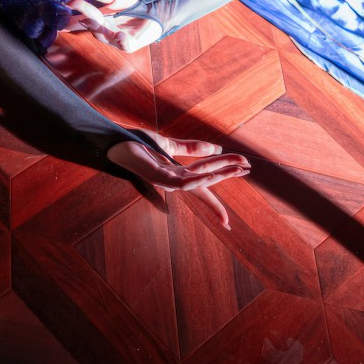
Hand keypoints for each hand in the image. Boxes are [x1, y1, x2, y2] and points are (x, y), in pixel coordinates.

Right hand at [65, 0, 163, 52]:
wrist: (155, 14)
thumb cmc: (132, 6)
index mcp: (97, 20)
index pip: (79, 20)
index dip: (68, 18)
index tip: (61, 8)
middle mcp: (103, 31)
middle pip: (90, 25)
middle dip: (84, 15)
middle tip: (75, 5)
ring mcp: (115, 39)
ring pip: (103, 35)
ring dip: (98, 28)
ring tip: (95, 19)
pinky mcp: (129, 44)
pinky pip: (123, 44)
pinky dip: (121, 40)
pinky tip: (120, 35)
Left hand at [106, 133, 249, 227]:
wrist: (114, 141)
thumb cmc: (136, 144)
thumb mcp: (169, 145)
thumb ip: (191, 148)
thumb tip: (217, 149)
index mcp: (177, 174)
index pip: (203, 188)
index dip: (215, 204)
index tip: (227, 222)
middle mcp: (174, 181)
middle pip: (206, 179)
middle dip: (228, 174)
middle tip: (249, 169)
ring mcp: (166, 181)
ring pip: (199, 181)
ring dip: (219, 174)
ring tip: (238, 169)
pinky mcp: (158, 177)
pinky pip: (183, 181)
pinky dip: (200, 179)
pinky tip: (213, 174)